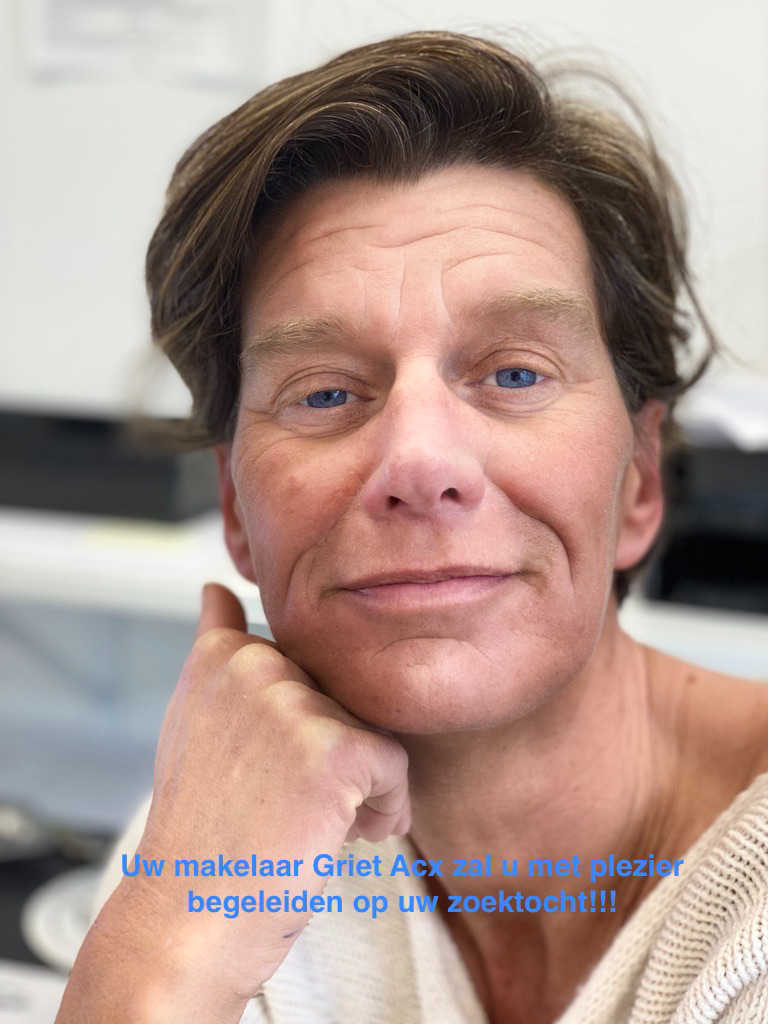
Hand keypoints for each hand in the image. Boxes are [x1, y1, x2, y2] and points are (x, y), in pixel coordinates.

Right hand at [121, 584, 409, 1001]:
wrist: (188, 916)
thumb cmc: (202, 827)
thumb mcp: (194, 719)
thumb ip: (216, 649)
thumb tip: (215, 585)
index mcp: (222, 654)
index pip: (308, 663)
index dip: (302, 728)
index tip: (266, 774)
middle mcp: (255, 664)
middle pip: (346, 697)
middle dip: (336, 753)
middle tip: (290, 805)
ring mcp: (293, 704)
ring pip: (374, 729)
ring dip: (362, 785)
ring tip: (314, 823)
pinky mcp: (334, 749)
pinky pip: (396, 766)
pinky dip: (385, 809)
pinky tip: (343, 837)